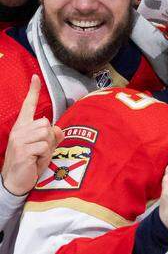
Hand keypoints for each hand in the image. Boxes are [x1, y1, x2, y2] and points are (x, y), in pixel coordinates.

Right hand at [1, 76, 62, 195]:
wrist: (15, 183)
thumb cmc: (30, 164)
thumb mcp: (43, 148)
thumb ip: (52, 136)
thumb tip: (59, 129)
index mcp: (22, 127)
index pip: (27, 106)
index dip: (33, 91)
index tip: (36, 77)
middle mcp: (18, 131)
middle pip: (46, 123)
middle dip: (49, 137)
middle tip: (41, 151)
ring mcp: (19, 140)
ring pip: (47, 133)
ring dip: (48, 147)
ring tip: (38, 156)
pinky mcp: (22, 150)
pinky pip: (45, 146)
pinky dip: (45, 155)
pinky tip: (36, 162)